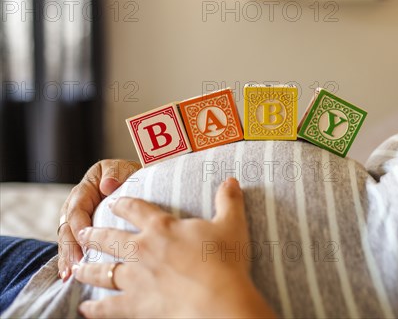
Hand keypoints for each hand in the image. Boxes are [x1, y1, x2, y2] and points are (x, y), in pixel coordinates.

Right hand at [57, 159, 140, 280]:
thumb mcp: (124, 169)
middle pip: (68, 227)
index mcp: (85, 188)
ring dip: (68, 257)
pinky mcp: (84, 232)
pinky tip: (70, 275)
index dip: (79, 224)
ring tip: (69, 274)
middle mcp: (77, 204)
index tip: (84, 238)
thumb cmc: (131, 175)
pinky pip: (75, 246)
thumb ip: (115, 174)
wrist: (138, 182)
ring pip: (68, 239)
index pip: (77, 208)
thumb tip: (108, 185)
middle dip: (70, 246)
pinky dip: (71, 260)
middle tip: (75, 264)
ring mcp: (78, 220)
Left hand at [74, 178, 274, 318]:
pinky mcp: (135, 305)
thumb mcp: (231, 224)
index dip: (123, 203)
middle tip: (83, 232)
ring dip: (89, 268)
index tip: (114, 202)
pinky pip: (109, 306)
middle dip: (95, 234)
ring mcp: (135, 278)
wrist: (217, 299)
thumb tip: (232, 180)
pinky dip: (95, 308)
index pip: (136, 209)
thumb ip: (229, 200)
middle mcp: (142, 250)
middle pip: (111, 239)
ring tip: (77, 268)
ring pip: (103, 271)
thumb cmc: (224, 261)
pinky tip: (85, 308)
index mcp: (162, 228)